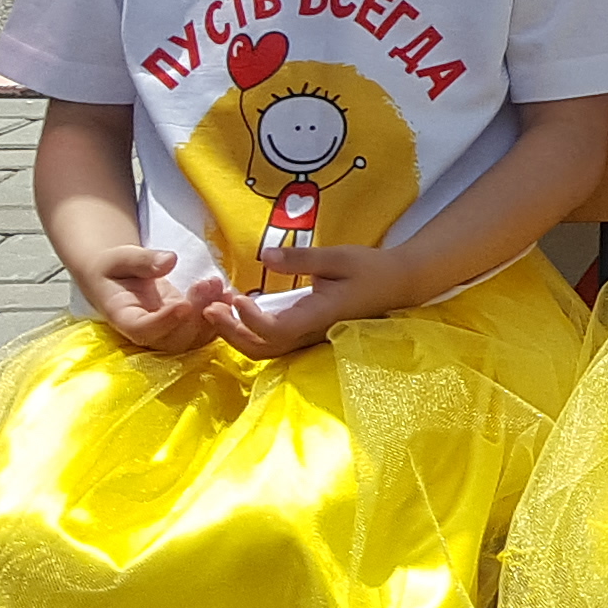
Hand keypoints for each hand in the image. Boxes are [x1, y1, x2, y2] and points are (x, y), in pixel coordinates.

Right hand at [78, 242, 215, 355]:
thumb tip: (170, 261)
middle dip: (196, 315)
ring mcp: (168, 333)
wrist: (119, 277)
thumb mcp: (122, 258)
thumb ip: (143, 261)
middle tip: (206, 283)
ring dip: (213, 315)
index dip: (165, 322)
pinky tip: (228, 294)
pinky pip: (206, 331)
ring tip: (218, 285)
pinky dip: (221, 316)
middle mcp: (147, 333)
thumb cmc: (116, 268)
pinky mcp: (185, 327)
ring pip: (194, 338)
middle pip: (174, 339)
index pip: (143, 330)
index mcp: (124, 318)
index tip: (183, 305)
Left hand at [213, 240, 417, 358]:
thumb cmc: (371, 268)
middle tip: (209, 308)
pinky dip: (250, 333)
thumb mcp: (339, 256)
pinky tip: (238, 314)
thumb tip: (265, 257)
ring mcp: (310, 338)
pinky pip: (273, 344)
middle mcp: (313, 333)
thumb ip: (301, 259)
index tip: (236, 297)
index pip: (278, 329)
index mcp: (321, 315)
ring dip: (236, 335)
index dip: (252, 319)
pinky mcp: (308, 336)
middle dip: (231, 332)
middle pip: (264, 348)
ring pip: (266, 351)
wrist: (399, 285)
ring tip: (217, 311)